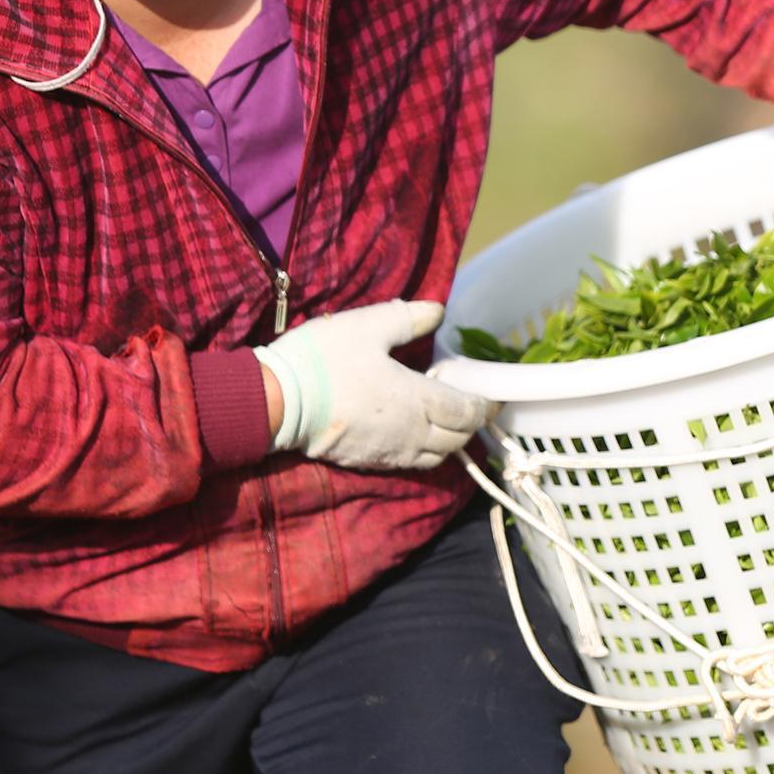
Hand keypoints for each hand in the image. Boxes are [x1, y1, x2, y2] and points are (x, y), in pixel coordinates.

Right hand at [253, 300, 495, 470]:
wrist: (279, 402)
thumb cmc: (325, 360)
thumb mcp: (368, 326)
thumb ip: (408, 318)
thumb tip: (438, 310)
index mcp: (418, 401)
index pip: (467, 412)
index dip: (485, 405)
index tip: (494, 397)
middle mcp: (412, 434)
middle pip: (458, 439)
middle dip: (470, 423)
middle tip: (470, 403)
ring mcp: (391, 453)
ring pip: (437, 457)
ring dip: (449, 440)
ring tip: (445, 420)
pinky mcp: (369, 462)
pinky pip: (411, 463)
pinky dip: (425, 451)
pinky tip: (414, 433)